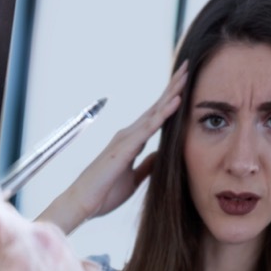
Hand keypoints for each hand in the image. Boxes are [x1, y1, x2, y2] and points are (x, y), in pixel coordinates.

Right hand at [38, 62, 186, 233]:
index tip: (185, 84)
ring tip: (186, 75)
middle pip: (156, 106)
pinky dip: (164, 113)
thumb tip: (161, 155)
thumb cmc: (104, 192)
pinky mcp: (125, 148)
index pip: (155, 115)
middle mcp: (129, 134)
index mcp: (132, 141)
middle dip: (173, 86)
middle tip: (188, 66)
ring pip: (154, 111)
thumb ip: (146, 165)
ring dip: (171, 93)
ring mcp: (126, 138)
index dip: (170, 99)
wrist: (82, 204)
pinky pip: (149, 128)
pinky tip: (177, 101)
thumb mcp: (134, 178)